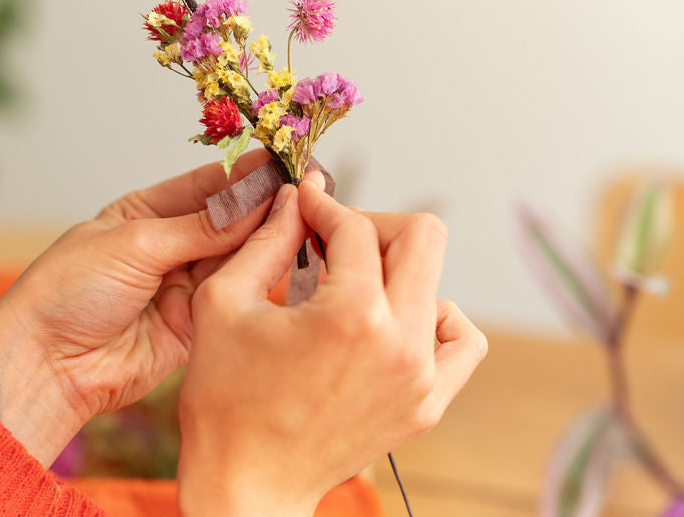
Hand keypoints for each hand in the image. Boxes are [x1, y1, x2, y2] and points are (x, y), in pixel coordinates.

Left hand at [0, 151, 275, 465]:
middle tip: (306, 185)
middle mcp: (169, 246)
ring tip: (304, 214)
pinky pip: (234, 294)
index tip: (281, 161)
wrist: (49, 364)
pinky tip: (287, 255)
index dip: (243, 175)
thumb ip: (200, 227)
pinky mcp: (198, 323)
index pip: (205, 185)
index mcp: (145, 214)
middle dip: (263, 204)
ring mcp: (184, 285)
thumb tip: (254, 201)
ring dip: (267, 237)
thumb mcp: (136, 244)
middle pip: (228, 219)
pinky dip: (258, 277)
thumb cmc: (69, 292)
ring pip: (237, 255)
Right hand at [177, 172, 487, 515]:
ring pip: (439, 284)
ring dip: (397, 273)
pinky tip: (391, 323)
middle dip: (373, 225)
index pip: (356, 227)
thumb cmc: (225, 401)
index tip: (304, 206)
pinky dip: (433, 318)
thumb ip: (266, 239)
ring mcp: (422, 378)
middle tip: (333, 242)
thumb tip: (296, 197)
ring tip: (352, 290)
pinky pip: (460, 340)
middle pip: (422, 237)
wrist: (246, 485)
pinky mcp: (427, 404)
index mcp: (351, 315)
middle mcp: (400, 343)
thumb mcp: (223, 303)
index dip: (323, 206)